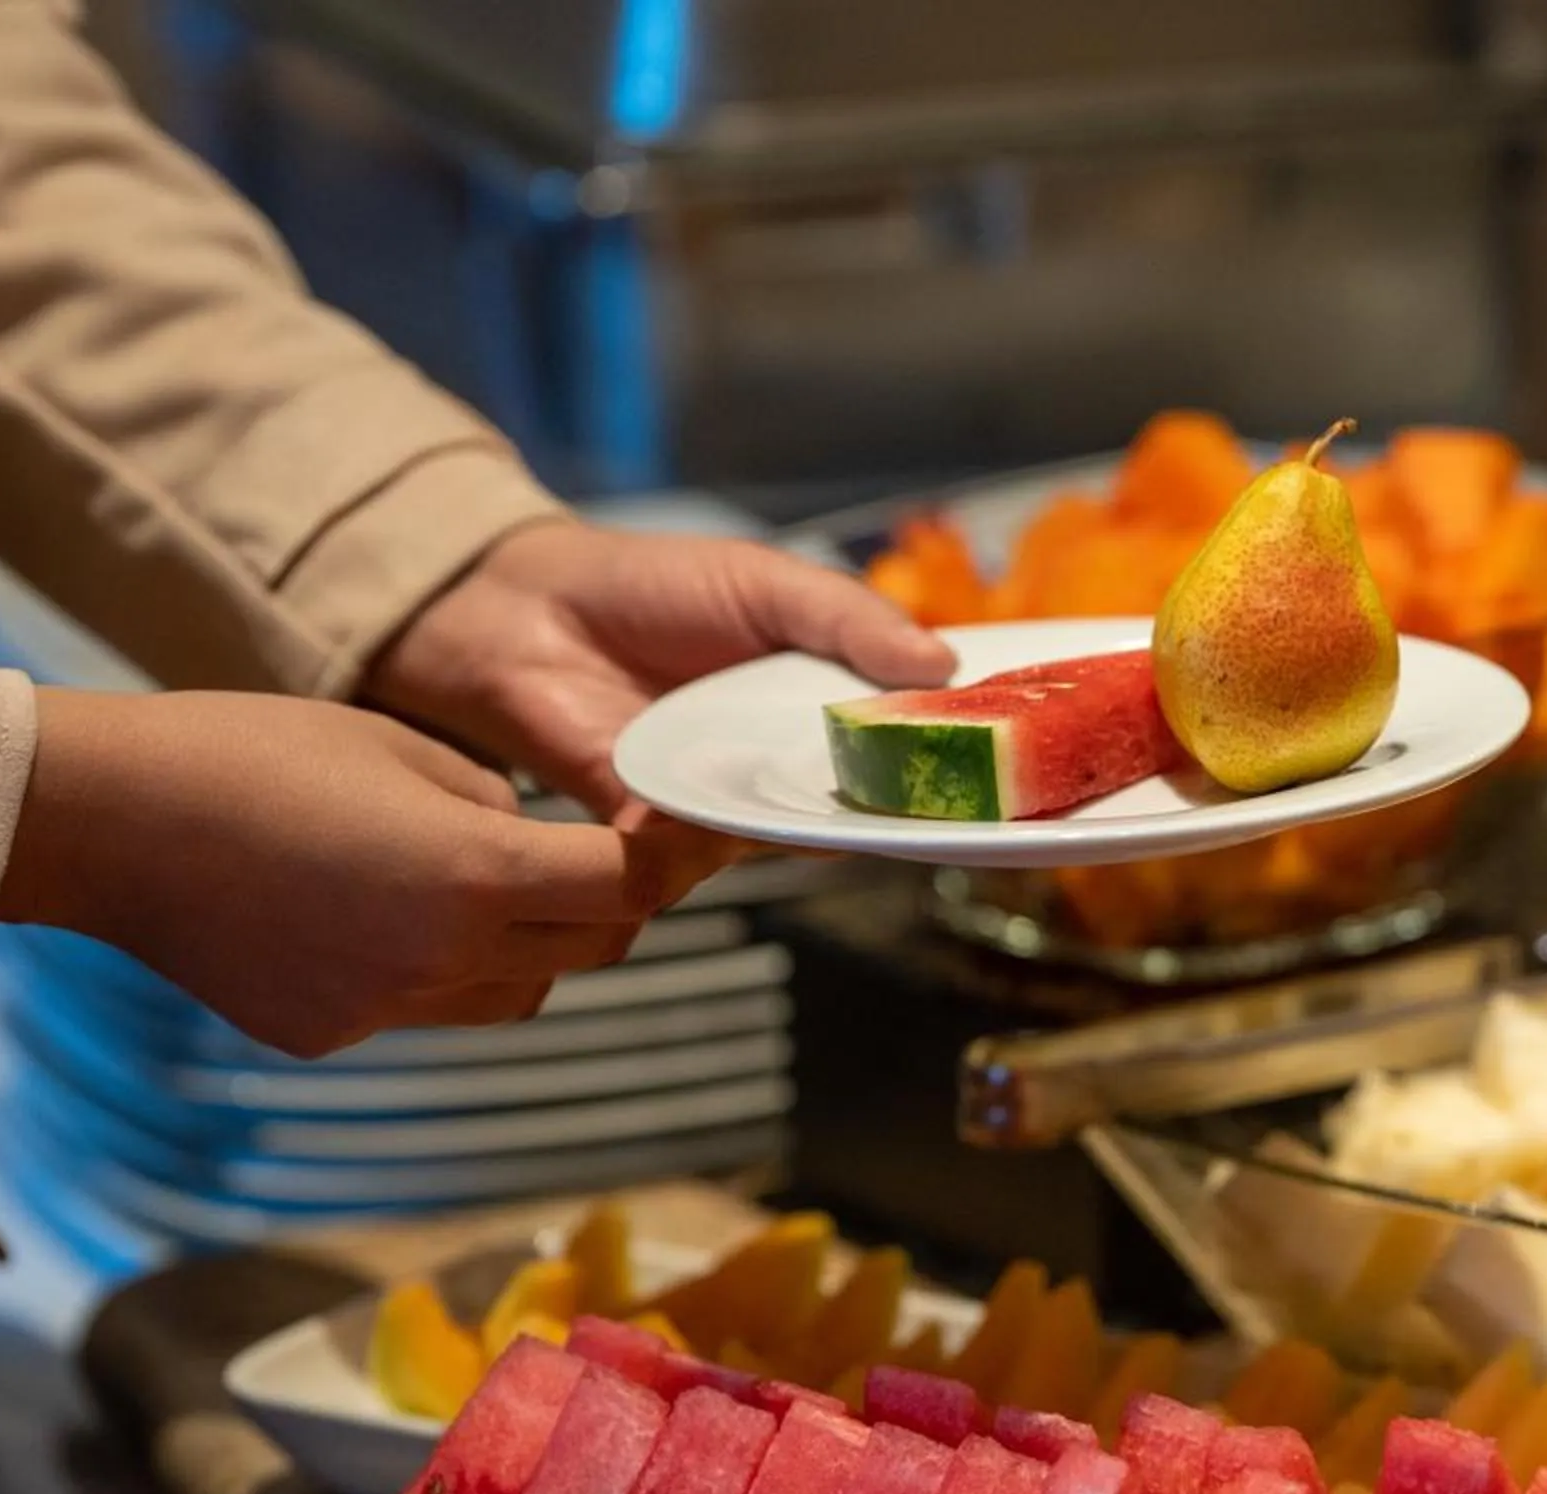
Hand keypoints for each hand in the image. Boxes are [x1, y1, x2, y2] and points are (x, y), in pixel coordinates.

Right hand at [0, 690, 717, 1057]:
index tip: (673, 842)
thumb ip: (496, 803)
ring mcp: (386, 1008)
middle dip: (605, 909)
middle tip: (588, 862)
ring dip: (526, 951)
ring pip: (519, 995)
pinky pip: (425, 1011)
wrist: (109, 820)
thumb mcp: (404, 745)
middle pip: (591, 952)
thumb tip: (542, 844)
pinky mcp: (331, 1036)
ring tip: (470, 890)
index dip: (662, 862)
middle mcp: (445, 958)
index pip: (624, 888)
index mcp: (476, 874)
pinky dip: (430, 975)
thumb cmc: (253, 752)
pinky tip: (366, 919)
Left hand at [364, 520, 957, 812]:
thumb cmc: (646, 587)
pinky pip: (720, 858)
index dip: (964, 751)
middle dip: (921, 803)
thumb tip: (944, 665)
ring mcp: (732, 805)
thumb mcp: (767, 582)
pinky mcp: (668, 837)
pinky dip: (742, 841)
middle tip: (977, 799)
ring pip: (806, 835)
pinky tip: (768, 811)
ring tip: (882, 801)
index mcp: (824, 701)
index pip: (910, 738)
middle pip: (873, 801)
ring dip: (840, 823)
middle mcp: (788, 763)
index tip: (1026, 757)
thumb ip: (850, 620)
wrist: (520, 614)